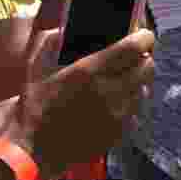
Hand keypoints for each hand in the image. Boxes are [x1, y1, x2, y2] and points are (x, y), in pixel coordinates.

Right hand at [7, 28, 154, 178]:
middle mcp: (109, 91)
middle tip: (132, 58)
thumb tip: (58, 30)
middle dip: (143, 59)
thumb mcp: (35, 68)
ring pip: (144, 90)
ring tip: (123, 81)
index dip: (144, 38)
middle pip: (147, 67)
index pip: (134, 48)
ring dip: (137, 82)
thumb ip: (48, 44)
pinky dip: (131, 104)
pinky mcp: (118, 134)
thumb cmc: (33, 106)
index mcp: (90, 71)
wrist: (33, 149)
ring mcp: (117, 115)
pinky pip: (136, 112)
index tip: (141, 35)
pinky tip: (116, 103)